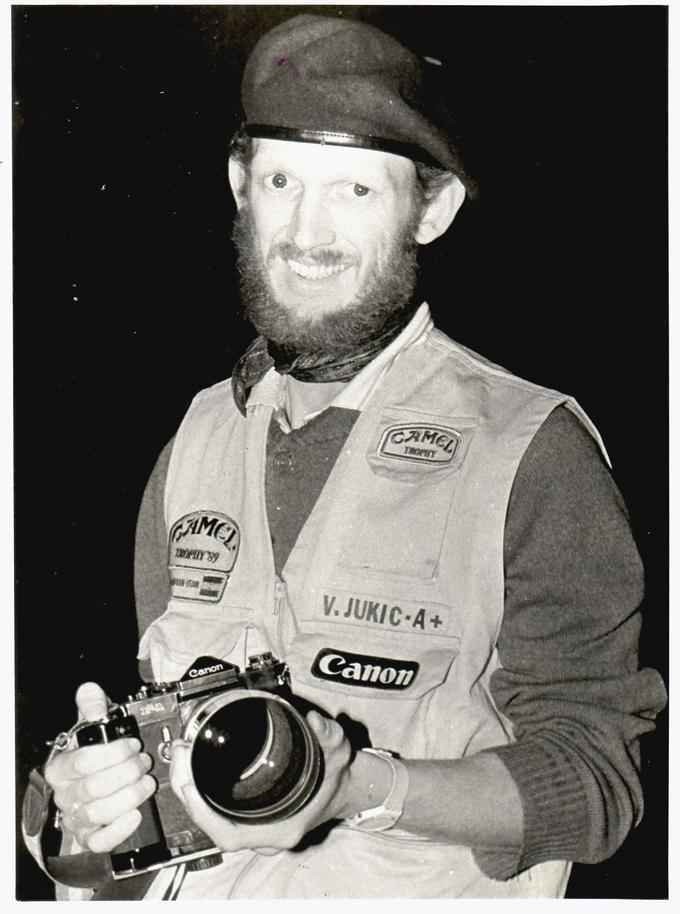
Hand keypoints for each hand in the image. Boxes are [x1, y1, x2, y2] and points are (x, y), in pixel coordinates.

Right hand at [44, 682, 155, 852]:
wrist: (88, 784)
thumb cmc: (90, 755)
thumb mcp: (90, 728)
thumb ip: (91, 707)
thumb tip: (90, 690)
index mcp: (61, 768)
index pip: (82, 762)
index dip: (113, 752)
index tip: (132, 744)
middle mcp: (66, 795)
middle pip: (94, 787)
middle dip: (127, 772)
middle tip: (143, 761)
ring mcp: (77, 818)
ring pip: (99, 813)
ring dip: (130, 795)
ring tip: (146, 781)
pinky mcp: (90, 836)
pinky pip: (100, 841)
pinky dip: (120, 829)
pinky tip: (136, 812)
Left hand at [169, 710, 352, 854]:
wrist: (342, 786)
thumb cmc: (336, 774)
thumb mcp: (338, 750)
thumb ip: (330, 734)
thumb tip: (315, 721)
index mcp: (280, 827)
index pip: (230, 835)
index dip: (203, 815)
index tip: (189, 785)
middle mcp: (263, 833)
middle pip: (211, 824)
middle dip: (188, 791)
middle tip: (180, 753)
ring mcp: (253, 827)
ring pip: (209, 817)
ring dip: (189, 789)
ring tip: (180, 753)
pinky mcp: (247, 816)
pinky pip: (214, 810)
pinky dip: (200, 789)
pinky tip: (191, 764)